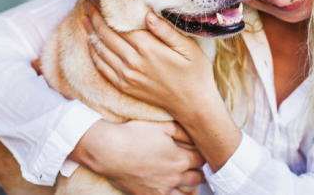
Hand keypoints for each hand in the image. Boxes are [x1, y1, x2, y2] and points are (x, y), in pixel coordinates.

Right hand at [69, 119, 203, 194]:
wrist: (108, 151)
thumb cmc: (134, 135)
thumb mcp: (162, 126)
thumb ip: (183, 132)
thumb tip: (197, 136)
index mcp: (180, 159)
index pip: (203, 160)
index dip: (204, 155)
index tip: (203, 152)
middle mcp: (174, 177)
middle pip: (198, 178)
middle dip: (200, 171)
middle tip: (199, 166)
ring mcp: (162, 190)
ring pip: (186, 193)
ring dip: (190, 185)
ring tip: (188, 179)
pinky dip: (175, 194)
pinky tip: (173, 189)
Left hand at [82, 1, 216, 118]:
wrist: (192, 105)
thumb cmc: (195, 73)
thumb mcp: (189, 48)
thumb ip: (167, 31)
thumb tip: (148, 14)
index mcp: (148, 48)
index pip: (119, 25)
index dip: (106, 11)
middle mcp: (133, 62)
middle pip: (105, 35)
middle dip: (94, 18)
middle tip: (86, 4)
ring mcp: (126, 76)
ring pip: (100, 50)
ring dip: (90, 33)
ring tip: (85, 19)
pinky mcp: (124, 86)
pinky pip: (102, 67)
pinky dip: (94, 53)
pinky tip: (92, 44)